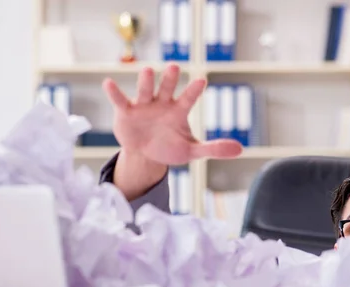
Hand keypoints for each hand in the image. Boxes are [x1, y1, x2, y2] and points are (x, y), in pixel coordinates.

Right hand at [102, 65, 241, 199]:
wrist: (146, 155)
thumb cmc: (171, 148)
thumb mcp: (192, 151)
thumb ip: (214, 148)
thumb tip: (241, 149)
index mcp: (179, 111)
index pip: (189, 98)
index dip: (194, 90)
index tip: (201, 80)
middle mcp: (162, 103)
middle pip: (167, 88)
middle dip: (169, 79)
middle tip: (174, 67)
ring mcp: (144, 106)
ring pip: (145, 91)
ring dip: (146, 82)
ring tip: (147, 71)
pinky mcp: (126, 112)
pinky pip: (120, 100)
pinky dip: (114, 92)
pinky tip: (108, 83)